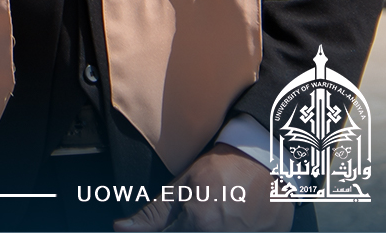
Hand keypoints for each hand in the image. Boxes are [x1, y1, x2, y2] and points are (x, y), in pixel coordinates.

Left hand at [113, 145, 289, 231]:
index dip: (163, 231)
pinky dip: (229, 230)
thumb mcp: (181, 186)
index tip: (172, 224)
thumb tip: (120, 228)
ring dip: (206, 228)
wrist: (264, 160)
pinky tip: (232, 219)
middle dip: (186, 229)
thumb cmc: (219, 170)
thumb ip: (153, 214)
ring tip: (217, 211)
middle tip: (198, 212)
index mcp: (199, 223)